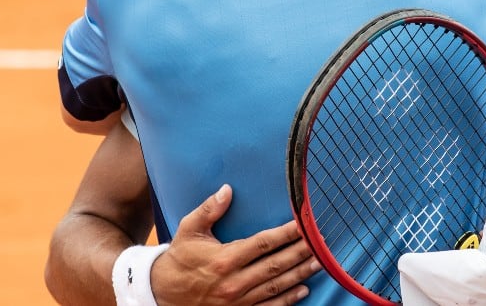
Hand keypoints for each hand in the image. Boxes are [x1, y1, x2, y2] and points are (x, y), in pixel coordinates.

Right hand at [150, 184, 319, 304]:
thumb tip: (227, 190)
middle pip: (275, 265)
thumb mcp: (189, 229)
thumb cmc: (180, 257)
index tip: (302, 225)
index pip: (263, 243)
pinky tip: (302, 289)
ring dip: (299, 274)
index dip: (286, 234)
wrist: (165, 292)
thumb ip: (209, 209)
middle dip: (300, 253)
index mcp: (224, 258)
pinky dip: (288, 300)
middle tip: (320, 244)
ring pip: (276, 286)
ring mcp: (238, 300)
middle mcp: (234, 281)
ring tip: (318, 263)